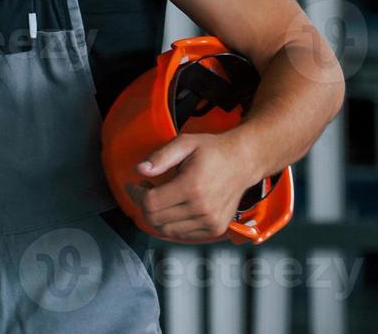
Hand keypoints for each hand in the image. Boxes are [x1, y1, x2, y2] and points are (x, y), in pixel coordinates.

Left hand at [130, 131, 261, 242]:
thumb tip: (140, 169)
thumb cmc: (214, 151)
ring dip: (156, 216)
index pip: (151, 203)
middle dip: (143, 204)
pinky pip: (182, 234)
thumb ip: (161, 157)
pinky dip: (171, 224)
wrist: (243, 162)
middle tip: (146, 189)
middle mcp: (202, 209)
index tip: (134, 185)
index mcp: (192, 187)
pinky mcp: (215, 229)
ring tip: (160, 197)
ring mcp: (210, 222)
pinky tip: (173, 207)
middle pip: (155, 219)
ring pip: (166, 230)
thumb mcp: (185, 143)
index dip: (136, 194)